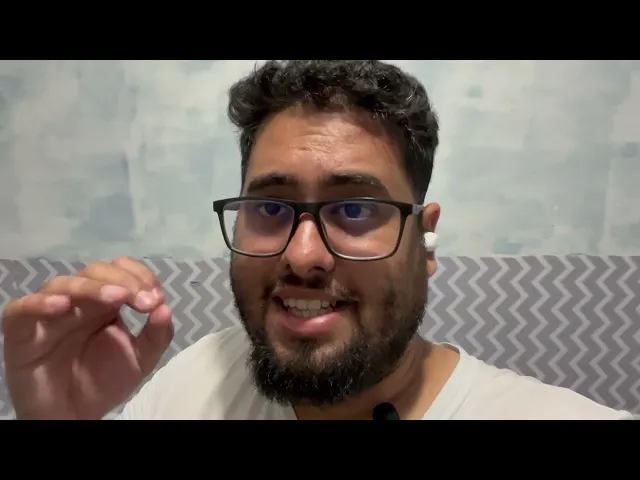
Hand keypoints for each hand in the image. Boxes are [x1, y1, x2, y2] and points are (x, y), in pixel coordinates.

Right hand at [1, 257, 173, 419]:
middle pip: (95, 271)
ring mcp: (49, 313)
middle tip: (142, 300)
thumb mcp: (141, 359)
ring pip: (63, 284)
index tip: (155, 298)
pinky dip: (40, 303)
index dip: (139, 276)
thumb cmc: (104, 383)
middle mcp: (78, 301)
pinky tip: (61, 306)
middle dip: (122, 281)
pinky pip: (22, 308)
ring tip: (116, 298)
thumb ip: (157, 334)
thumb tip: (165, 307)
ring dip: (91, 287)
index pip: (120, 271)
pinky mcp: (21, 330)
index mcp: (105, 302)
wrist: (73, 416)